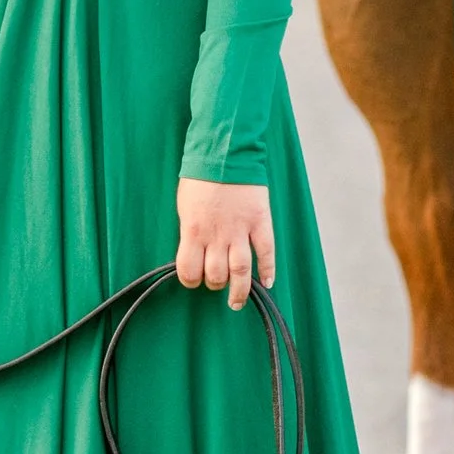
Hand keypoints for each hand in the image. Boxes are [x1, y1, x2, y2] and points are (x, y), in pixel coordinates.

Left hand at [175, 177, 274, 312]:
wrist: (224, 152)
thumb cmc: (200, 177)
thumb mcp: (185, 207)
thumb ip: (190, 232)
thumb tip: (193, 252)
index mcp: (193, 232)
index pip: (189, 271)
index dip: (190, 280)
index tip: (194, 279)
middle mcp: (217, 236)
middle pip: (216, 275)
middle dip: (214, 283)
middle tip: (216, 282)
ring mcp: (240, 230)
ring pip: (240, 271)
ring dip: (239, 291)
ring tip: (237, 302)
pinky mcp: (260, 222)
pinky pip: (266, 252)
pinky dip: (268, 270)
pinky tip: (267, 282)